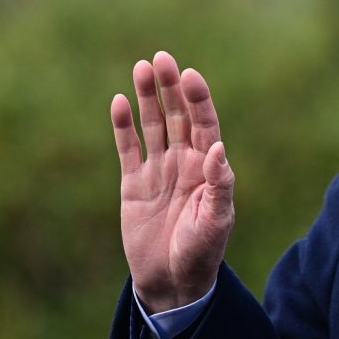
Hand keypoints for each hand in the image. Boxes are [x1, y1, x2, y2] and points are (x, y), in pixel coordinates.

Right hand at [111, 51, 234, 312]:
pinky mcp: (134, 183)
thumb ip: (220, 184)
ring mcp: (158, 169)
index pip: (205, 122)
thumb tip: (219, 148)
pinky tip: (119, 102)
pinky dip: (123, 126)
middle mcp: (184, 160)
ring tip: (141, 67)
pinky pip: (128, 147)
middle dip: (170, 87)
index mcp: (209, 166)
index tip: (190, 74)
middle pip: (177, 115)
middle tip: (162, 57)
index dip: (198, 98)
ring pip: (153, 124)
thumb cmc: (202, 252)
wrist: (172, 281)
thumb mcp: (216, 220)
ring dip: (147, 97)